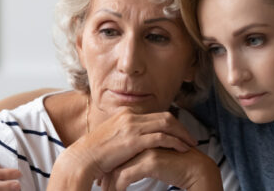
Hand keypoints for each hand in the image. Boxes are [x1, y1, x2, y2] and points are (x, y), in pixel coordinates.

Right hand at [48, 107, 197, 190]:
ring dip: (182, 134)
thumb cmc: (96, 155)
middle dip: (181, 128)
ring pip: (167, 124)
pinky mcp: (134, 139)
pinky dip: (175, 142)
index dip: (171, 124)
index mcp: (126, 114)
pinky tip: (182, 149)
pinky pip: (161, 137)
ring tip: (191, 145)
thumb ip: (128, 136)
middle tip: (191, 139)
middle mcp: (131, 116)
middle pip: (165, 116)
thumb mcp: (114, 139)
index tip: (180, 134)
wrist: (82, 159)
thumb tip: (138, 143)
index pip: (156, 115)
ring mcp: (132, 126)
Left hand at [101, 148, 222, 190]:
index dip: (109, 165)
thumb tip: (121, 170)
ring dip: (111, 183)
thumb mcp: (153, 161)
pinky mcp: (151, 160)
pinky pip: (127, 176)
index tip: (102, 178)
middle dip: (107, 174)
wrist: (195, 169)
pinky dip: (119, 186)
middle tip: (101, 185)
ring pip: (119, 168)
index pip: (117, 151)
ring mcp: (147, 149)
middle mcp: (142, 141)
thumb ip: (139, 159)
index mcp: (141, 138)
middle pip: (116, 158)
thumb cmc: (175, 166)